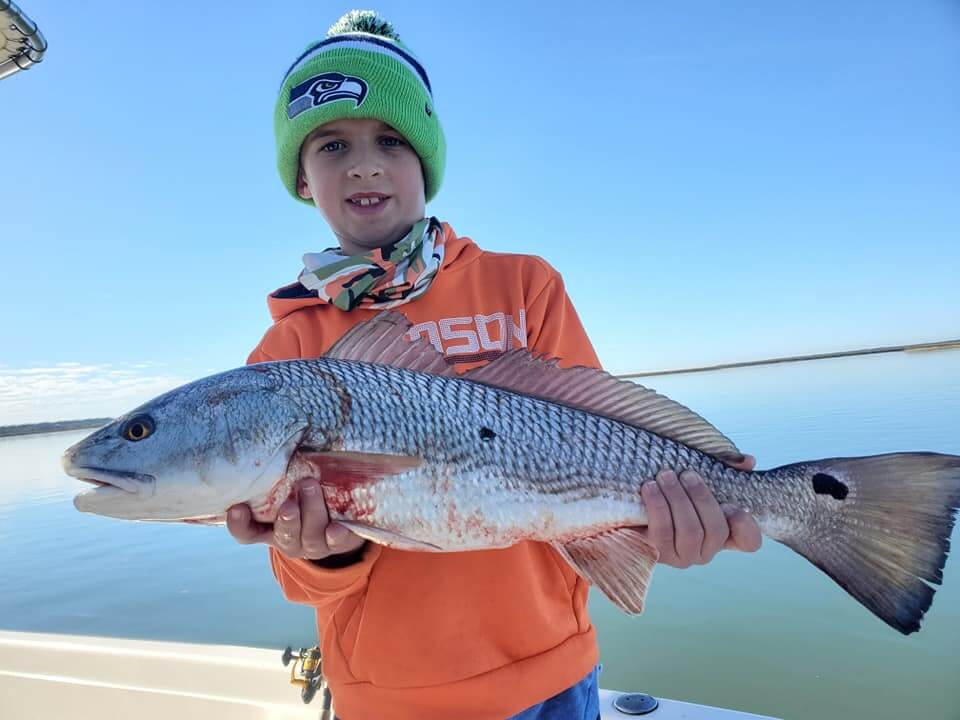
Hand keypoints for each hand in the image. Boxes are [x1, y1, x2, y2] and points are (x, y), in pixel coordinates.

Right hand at [226, 478, 364, 559]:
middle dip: (287, 519)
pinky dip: (335, 536)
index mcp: (269, 527)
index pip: (246, 532)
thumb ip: (278, 470)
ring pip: (310, 535)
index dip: (239, 524)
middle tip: (289, 504)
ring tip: (311, 487)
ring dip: (311, 513)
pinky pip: (336, 543)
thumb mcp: (288, 483)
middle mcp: (289, 538)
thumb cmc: (304, 491)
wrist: (341, 516)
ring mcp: (313, 544)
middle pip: (283, 534)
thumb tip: (276, 434)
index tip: (237, 508)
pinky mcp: (337, 543)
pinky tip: (336, 528)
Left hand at [638, 454, 761, 567]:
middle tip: (686, 474)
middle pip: (715, 529)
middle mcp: (706, 550)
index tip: (732, 504)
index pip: (749, 541)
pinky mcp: (658, 555)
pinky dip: (657, 505)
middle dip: (701, 498)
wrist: (629, 505)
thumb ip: (724, 469)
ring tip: (664, 475)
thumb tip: (748, 461)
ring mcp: (683, 556)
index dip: (746, 525)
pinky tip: (649, 487)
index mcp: (723, 533)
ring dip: (677, 499)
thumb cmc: (670, 491)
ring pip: (690, 531)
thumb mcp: (696, 480)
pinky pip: (662, 531)